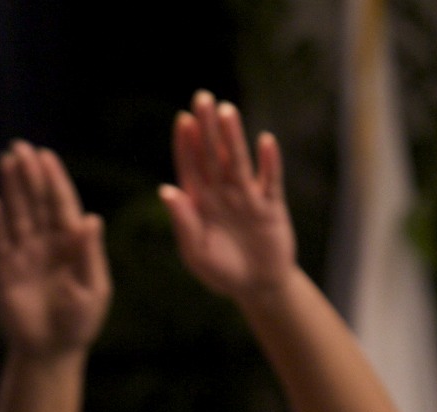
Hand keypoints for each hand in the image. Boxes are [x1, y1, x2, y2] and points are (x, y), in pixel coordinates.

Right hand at [0, 144, 110, 359]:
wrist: (50, 353)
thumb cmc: (79, 323)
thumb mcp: (93, 289)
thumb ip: (90, 254)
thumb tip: (91, 218)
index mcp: (71, 243)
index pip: (62, 204)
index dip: (54, 179)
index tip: (45, 155)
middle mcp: (46, 242)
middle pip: (37, 201)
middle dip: (30, 175)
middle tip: (20, 147)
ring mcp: (23, 254)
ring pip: (17, 213)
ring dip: (11, 188)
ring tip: (5, 160)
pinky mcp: (3, 270)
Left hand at [161, 93, 295, 302]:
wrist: (257, 288)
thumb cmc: (222, 272)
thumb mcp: (196, 253)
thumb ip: (183, 222)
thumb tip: (165, 190)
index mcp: (200, 203)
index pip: (191, 167)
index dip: (186, 144)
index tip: (182, 120)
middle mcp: (223, 193)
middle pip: (214, 155)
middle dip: (207, 128)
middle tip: (202, 97)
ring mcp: (247, 196)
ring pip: (239, 161)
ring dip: (234, 137)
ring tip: (226, 111)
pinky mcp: (271, 205)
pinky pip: (270, 180)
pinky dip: (269, 163)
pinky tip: (266, 142)